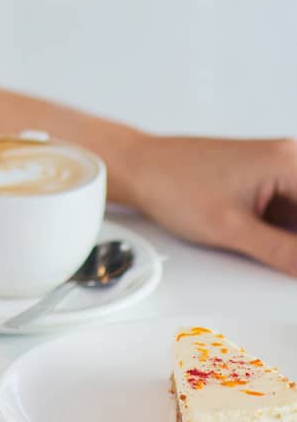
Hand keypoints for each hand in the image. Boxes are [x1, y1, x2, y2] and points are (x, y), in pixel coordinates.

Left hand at [127, 133, 296, 277]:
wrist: (140, 169)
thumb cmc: (173, 183)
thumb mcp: (233, 229)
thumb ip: (284, 253)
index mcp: (287, 161)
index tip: (295, 261)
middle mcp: (287, 159)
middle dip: (295, 242)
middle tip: (288, 260)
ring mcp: (277, 171)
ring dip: (292, 239)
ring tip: (267, 249)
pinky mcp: (266, 183)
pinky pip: (292, 212)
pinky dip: (289, 235)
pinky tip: (281, 252)